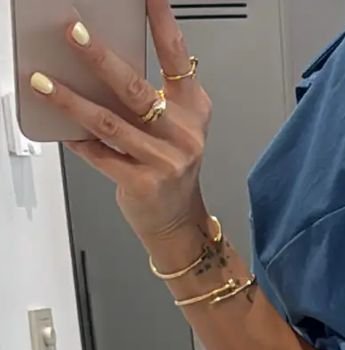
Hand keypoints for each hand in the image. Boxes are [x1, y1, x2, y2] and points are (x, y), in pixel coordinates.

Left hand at [33, 0, 210, 247]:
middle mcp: (182, 134)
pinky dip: (78, 140)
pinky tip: (61, 129)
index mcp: (193, 109)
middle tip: (74, 31)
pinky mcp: (142, 184)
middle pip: (134, 88)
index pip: (176, 57)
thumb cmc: (170, 168)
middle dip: (99, 57)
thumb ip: (150, 95)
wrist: (178, 222)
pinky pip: (100, 155)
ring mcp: (163, 161)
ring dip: (70, 100)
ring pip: (108, 122)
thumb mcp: (174, 126)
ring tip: (43, 81)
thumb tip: (99, 62)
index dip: (163, 23)